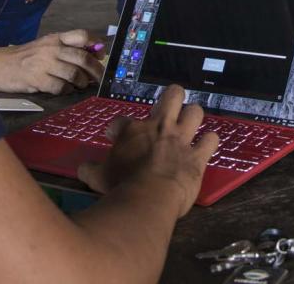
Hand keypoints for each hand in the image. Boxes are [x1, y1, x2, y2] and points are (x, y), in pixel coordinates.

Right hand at [0, 29, 104, 93]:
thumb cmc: (26, 56)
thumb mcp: (45, 45)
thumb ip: (66, 48)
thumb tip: (93, 55)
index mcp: (55, 38)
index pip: (82, 35)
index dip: (96, 45)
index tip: (101, 55)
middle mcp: (51, 49)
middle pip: (83, 58)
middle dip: (96, 70)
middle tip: (99, 78)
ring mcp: (44, 64)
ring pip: (75, 74)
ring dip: (82, 82)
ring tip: (81, 85)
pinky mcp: (37, 80)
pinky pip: (61, 87)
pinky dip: (67, 90)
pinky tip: (65, 89)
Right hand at [77, 85, 217, 217]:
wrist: (149, 198)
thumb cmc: (120, 186)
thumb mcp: (97, 178)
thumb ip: (90, 170)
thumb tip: (82, 169)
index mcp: (132, 131)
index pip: (121, 121)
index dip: (116, 128)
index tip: (114, 137)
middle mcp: (160, 128)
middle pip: (172, 96)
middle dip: (172, 99)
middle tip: (167, 112)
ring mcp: (181, 140)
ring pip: (195, 112)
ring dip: (193, 118)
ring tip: (189, 126)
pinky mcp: (198, 156)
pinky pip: (211, 140)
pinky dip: (209, 142)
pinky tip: (205, 146)